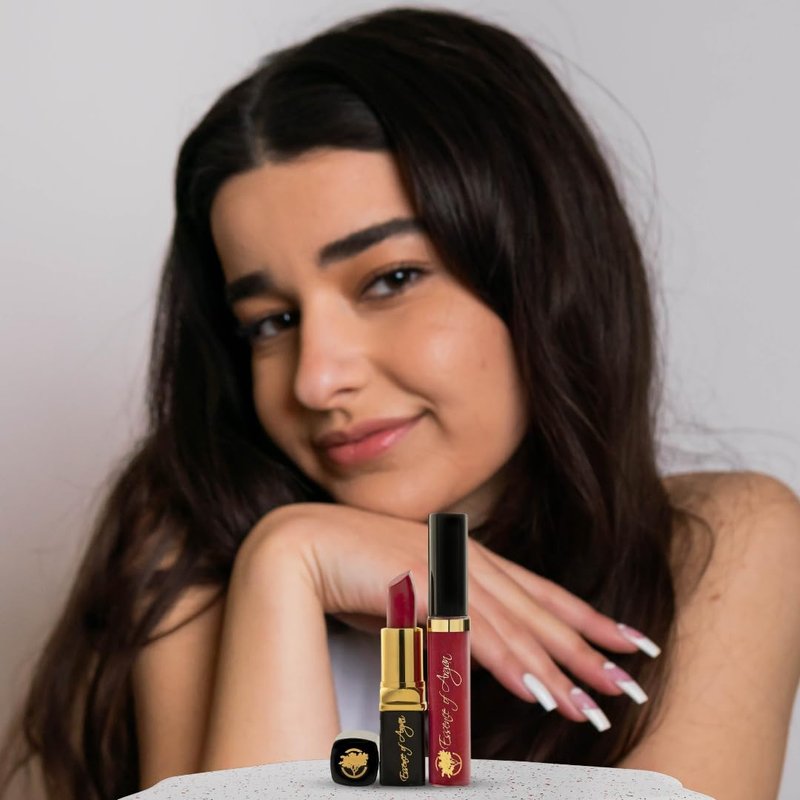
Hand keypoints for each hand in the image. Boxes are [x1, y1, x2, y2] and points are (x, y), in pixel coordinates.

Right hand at [243, 502, 657, 724]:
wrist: (304, 543)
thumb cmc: (355, 571)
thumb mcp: (415, 596)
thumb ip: (451, 618)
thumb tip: (476, 652)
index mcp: (472, 559)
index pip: (544, 592)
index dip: (589, 618)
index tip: (628, 641)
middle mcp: (469, 559)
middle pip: (540, 614)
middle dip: (588, 653)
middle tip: (630, 686)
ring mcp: (448, 568)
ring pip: (515, 628)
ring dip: (555, 670)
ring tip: (592, 708)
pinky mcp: (425, 583)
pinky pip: (474, 632)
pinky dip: (508, 663)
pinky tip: (536, 691)